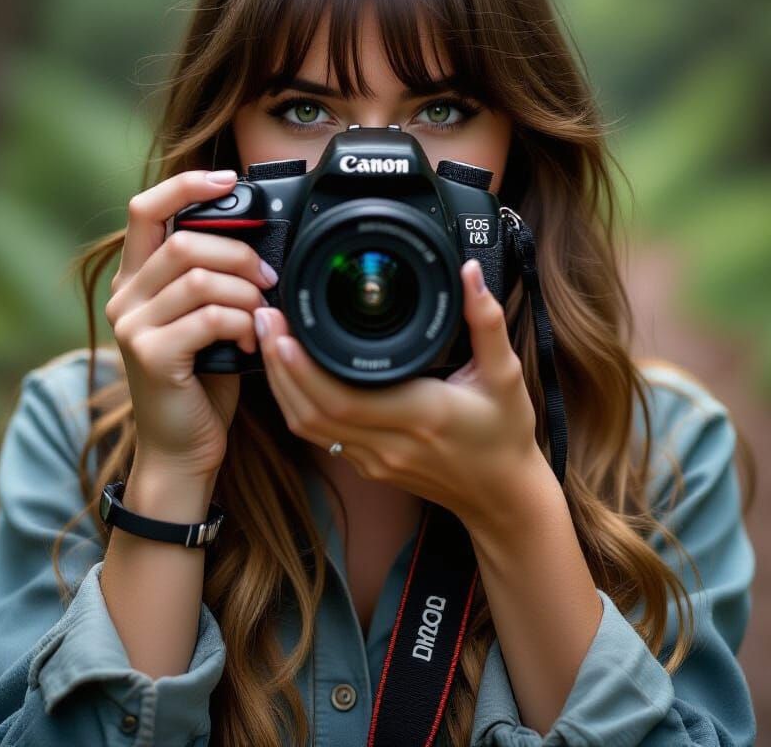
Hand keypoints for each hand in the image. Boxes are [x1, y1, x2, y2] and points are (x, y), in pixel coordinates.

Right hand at [104, 169, 278, 477]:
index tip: (227, 178)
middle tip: (267, 278)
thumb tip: (256, 240)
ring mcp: (133, 327)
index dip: (186, 185)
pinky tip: (250, 340)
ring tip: (261, 313)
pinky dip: (242, 323)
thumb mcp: (203, 316)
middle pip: (184, 241)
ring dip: (245, 292)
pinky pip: (209, 316)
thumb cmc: (201, 378)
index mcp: (135, 278)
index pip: (145, 208)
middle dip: (239, 253)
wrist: (183, 446)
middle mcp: (124, 297)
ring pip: (200, 278)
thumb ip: (210, 277)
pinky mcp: (151, 356)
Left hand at [253, 259, 549, 524]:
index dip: (303, 368)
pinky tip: (290, 373)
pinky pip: (320, 436)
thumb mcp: (506, 374)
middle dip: (280, 365)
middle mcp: (389, 444)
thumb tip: (468, 273)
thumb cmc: (505, 435)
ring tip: (269, 339)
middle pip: (311, 411)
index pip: (343, 398)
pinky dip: (297, 403)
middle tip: (265, 320)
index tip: (285, 329)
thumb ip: (486, 321)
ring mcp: (374, 460)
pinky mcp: (368, 466)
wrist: (503, 496)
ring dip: (282, 385)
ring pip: (308, 427)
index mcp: (420, 416)